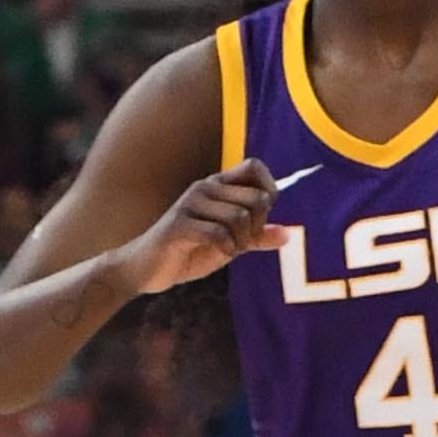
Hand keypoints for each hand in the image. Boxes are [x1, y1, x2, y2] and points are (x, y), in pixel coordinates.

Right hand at [113, 159, 288, 297]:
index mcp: (218, 186)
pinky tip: (219, 253)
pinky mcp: (178, 224)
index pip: (255, 167)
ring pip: (240, 217)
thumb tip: (288, 234)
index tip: (262, 217)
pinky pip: (219, 233)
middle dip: (258, 227)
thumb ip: (257, 238)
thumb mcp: (231, 244)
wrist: (149, 269)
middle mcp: (204, 188)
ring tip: (229, 249)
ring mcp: (189, 203)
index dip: (270, 190)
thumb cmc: (191, 252)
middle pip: (257, 198)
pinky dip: (227, 248)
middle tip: (243, 242)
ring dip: (242, 242)